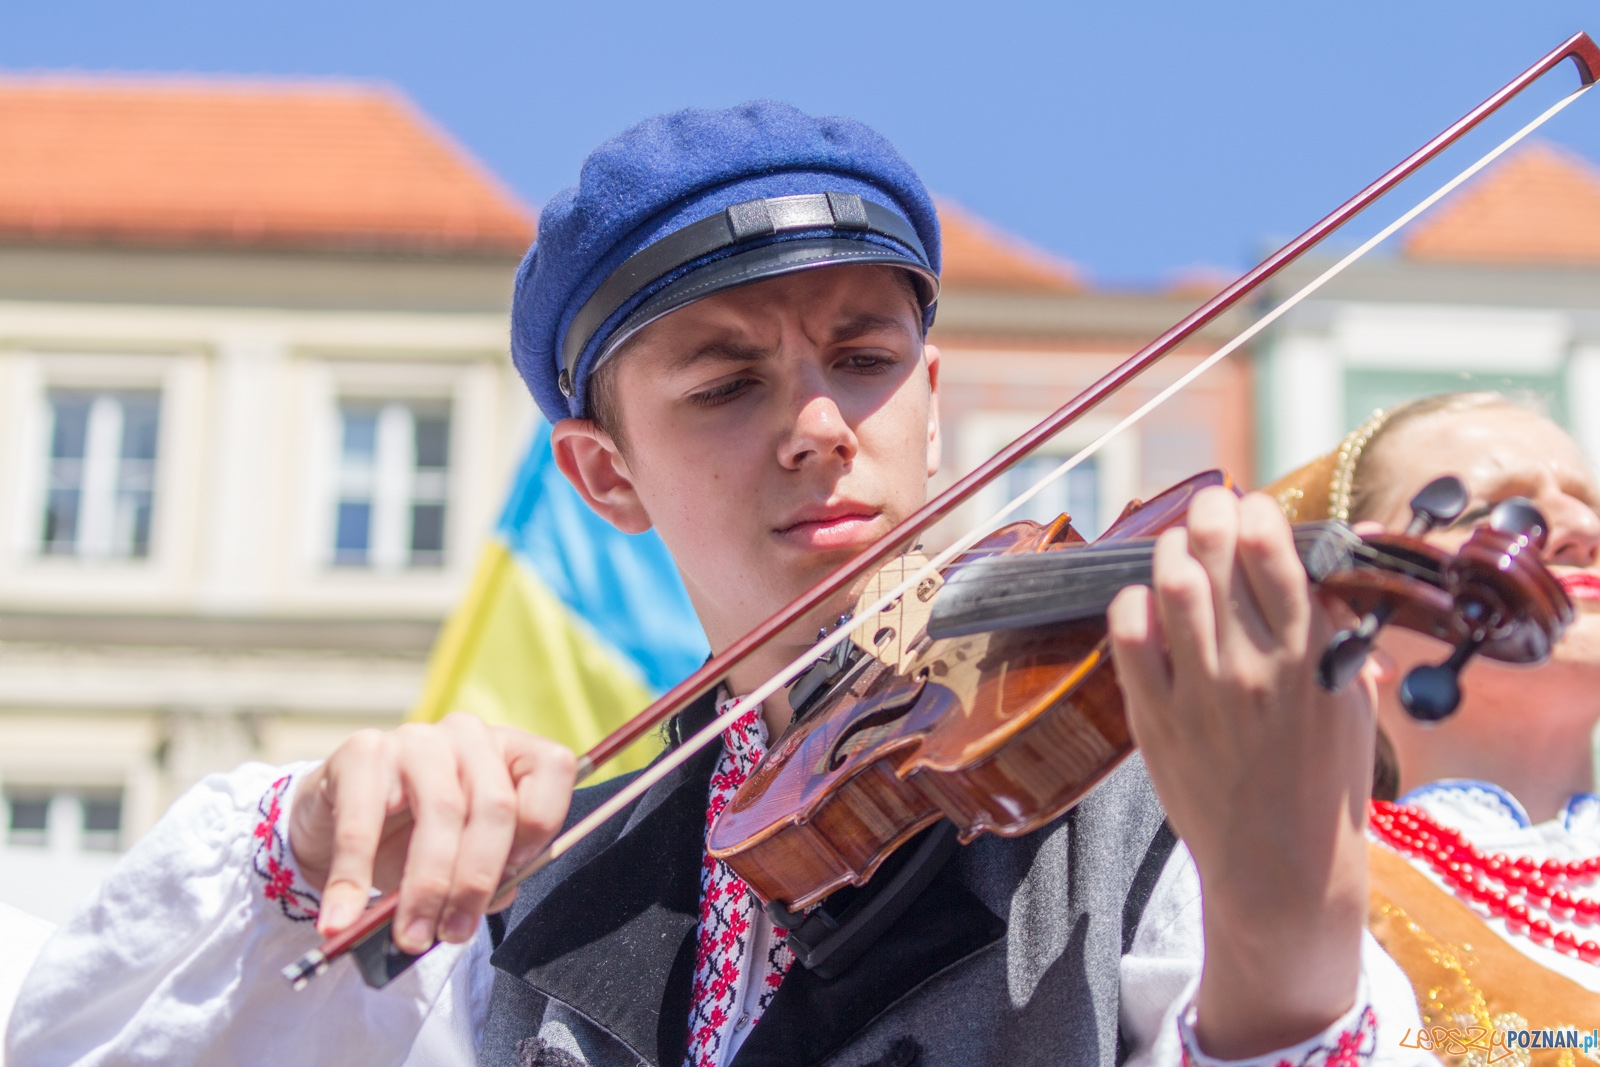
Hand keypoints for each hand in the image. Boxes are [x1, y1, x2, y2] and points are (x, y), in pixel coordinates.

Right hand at [289, 713, 576, 952]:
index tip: (514, 876)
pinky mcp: (361, 753)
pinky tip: (343, 917)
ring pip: (441, 812)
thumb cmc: (415, 838)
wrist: (338, 818)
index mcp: (510, 751)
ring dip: (427, 887)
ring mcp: (416, 739)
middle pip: (495, 805)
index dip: (543, 827)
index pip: (553, 769)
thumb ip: (493, 870)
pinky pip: (362, 823)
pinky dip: (352, 879)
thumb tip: (494, 897)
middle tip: (455, 933)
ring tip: (411, 935)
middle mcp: (470, 735)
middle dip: (478, 880)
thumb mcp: (464, 852)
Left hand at [1107, 488, 1372, 1058]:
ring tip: (1177, 549)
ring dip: (1171, 550)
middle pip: (1216, 554)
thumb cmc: (1324, 780)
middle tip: (1209, 509)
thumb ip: (1337, 631)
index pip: (1275, 552)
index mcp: (1311, 656)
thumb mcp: (1351, 700)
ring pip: (1171, 584)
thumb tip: (1325, 565)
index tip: (1253, 510)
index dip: (1257, 515)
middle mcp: (1254, 666)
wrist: (1282, 865)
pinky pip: (1129, 636)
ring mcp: (1200, 691)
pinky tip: (1143, 603)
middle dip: (1209, 513)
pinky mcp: (1155, 717)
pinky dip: (1132, 605)